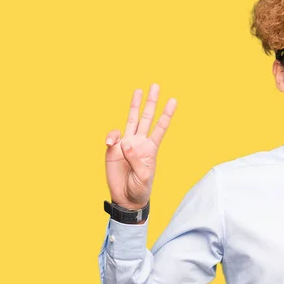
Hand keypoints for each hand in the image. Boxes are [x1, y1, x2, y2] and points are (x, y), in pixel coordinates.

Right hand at [105, 84, 176, 209]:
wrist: (126, 198)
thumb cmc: (139, 188)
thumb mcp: (143, 177)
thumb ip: (136, 159)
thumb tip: (125, 142)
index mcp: (151, 148)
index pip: (160, 128)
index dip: (166, 114)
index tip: (173, 100)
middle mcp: (139, 142)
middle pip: (147, 118)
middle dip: (151, 102)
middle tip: (156, 85)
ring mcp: (126, 144)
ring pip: (131, 120)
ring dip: (135, 105)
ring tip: (138, 90)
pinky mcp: (113, 149)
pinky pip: (113, 137)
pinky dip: (111, 136)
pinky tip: (110, 142)